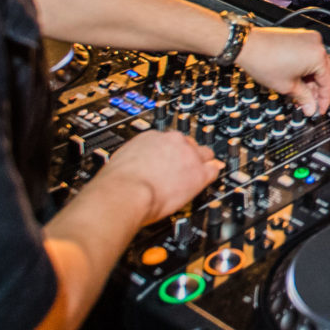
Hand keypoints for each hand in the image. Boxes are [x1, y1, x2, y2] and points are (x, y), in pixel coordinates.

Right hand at [97, 130, 220, 223]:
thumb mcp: (119, 163)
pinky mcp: (198, 173)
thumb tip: (129, 168)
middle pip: (188, 143)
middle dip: (186, 155)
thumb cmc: (116, 184)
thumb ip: (131, 161)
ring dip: (201, 164)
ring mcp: (188, 156)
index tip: (168, 160)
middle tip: (181, 169)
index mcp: (149, 137)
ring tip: (196, 175)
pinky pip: (213, 171)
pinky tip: (207, 181)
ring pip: (204, 154)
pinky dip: (211, 176)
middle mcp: (171, 141)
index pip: (167, 140)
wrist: (125, 193)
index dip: (170, 152)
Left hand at [235, 27, 329, 115]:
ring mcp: (307, 38)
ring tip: (300, 92)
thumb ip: (303, 98)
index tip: (319, 109)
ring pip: (315, 63)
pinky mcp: (298, 36)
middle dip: (316, 89)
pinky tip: (297, 78)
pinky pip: (308, 54)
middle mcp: (316, 43)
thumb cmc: (263, 60)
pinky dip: (304, 67)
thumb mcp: (287, 86)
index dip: (323, 99)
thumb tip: (310, 107)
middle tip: (310, 103)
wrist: (247, 46)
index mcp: (317, 55)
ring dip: (310, 79)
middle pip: (323, 72)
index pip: (327, 82)